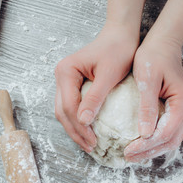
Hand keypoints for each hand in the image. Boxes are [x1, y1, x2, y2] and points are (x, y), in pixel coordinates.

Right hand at [55, 24, 138, 152]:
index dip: (80, 126)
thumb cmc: (118, 50)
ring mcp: (66, 80)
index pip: (68, 106)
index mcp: (66, 71)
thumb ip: (95, 97)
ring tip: (88, 144)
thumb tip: (83, 121)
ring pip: (64, 110)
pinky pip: (71, 106)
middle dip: (75, 131)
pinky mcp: (73, 83)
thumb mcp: (108, 75)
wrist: (121, 35)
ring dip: (75, 128)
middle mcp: (61, 75)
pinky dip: (78, 120)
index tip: (94, 141)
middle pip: (62, 110)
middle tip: (90, 147)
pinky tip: (88, 130)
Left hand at [124, 38, 182, 161]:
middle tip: (128, 157)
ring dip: (154, 148)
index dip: (146, 144)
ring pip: (172, 138)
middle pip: (171, 140)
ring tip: (133, 154)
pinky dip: (157, 140)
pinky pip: (170, 130)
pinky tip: (142, 143)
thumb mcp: (147, 81)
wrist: (163, 45)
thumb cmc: (153, 58)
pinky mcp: (181, 109)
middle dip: (150, 151)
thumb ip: (147, 107)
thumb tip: (144, 134)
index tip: (127, 150)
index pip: (165, 132)